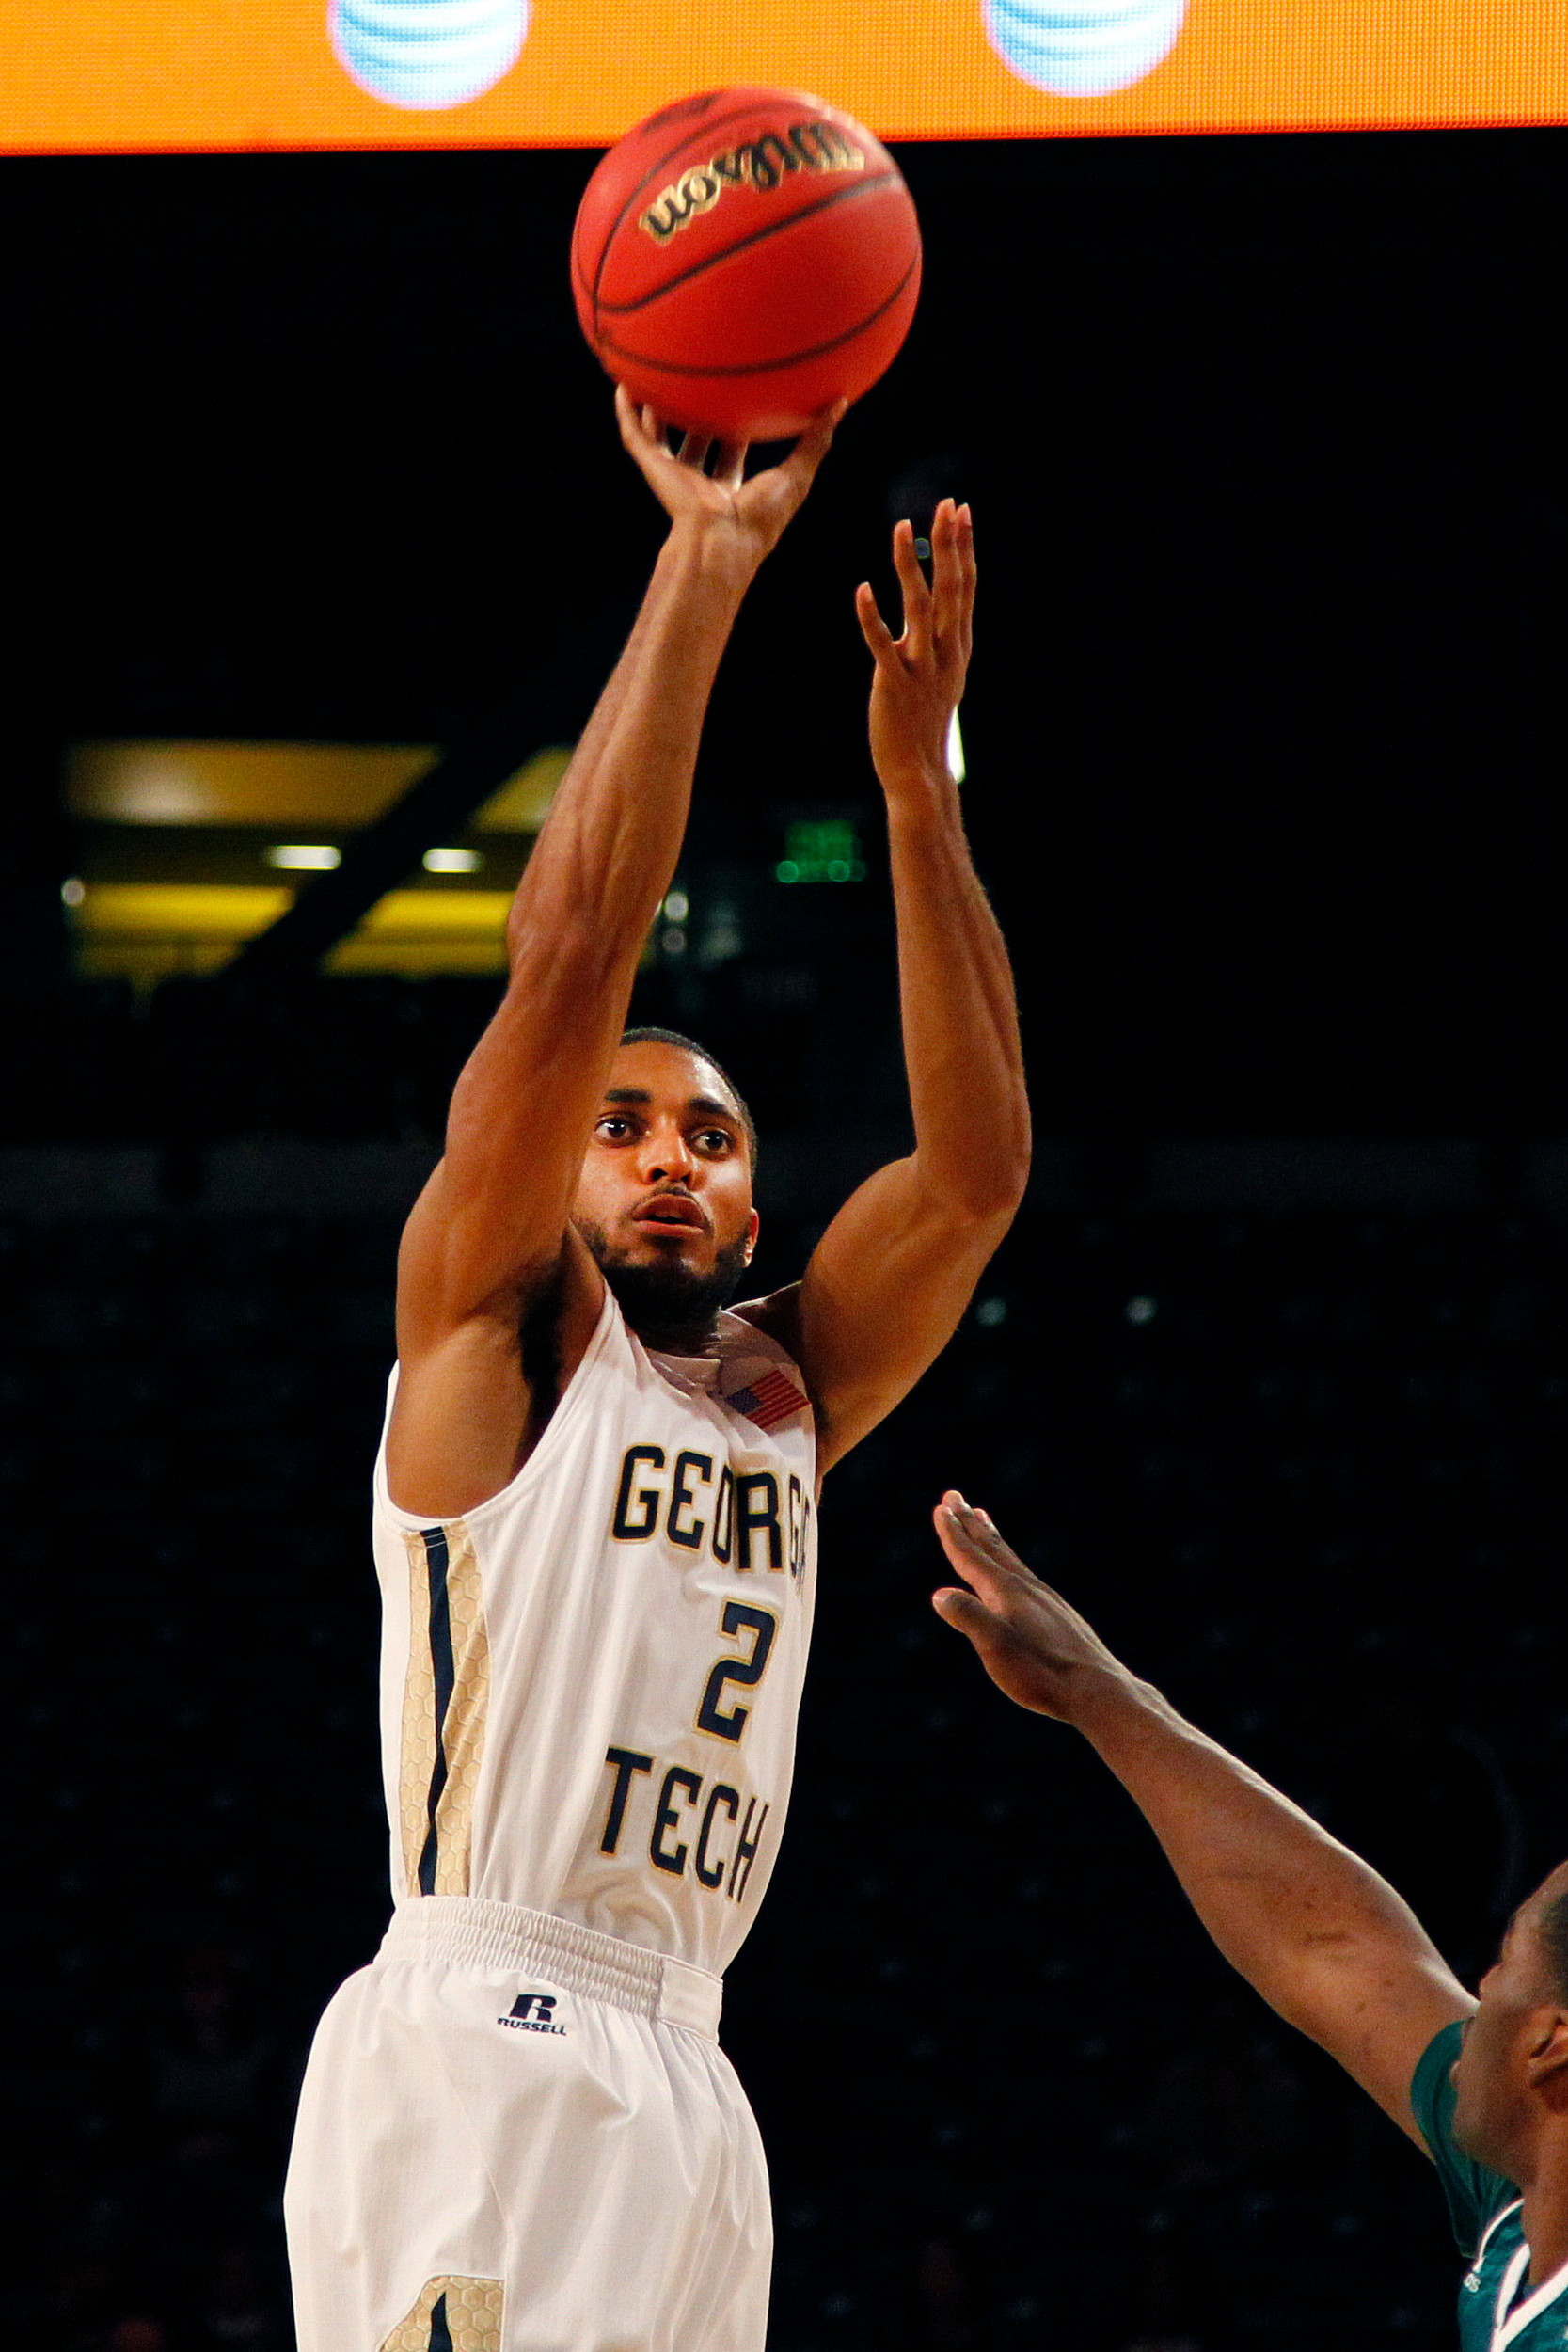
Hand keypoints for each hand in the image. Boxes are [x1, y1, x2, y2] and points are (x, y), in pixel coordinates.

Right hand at [615, 385, 842, 578]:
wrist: (721, 540)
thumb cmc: (762, 519)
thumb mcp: (797, 474)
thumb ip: (816, 440)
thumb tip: (841, 403)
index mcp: (730, 489)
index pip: (731, 453)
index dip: (737, 427)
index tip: (742, 398)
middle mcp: (699, 482)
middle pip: (695, 442)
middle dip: (697, 416)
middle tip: (701, 382)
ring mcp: (674, 475)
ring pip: (660, 437)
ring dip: (657, 410)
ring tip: (654, 376)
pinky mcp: (654, 469)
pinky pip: (634, 435)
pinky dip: (627, 412)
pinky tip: (624, 384)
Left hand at [856, 500, 974, 795]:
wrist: (917, 770)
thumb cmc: (924, 721)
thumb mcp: (942, 673)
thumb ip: (942, 638)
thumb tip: (942, 606)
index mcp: (959, 646)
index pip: (965, 587)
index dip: (963, 548)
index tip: (960, 510)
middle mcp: (946, 653)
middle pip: (951, 590)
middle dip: (949, 545)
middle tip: (947, 505)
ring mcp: (922, 669)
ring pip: (920, 609)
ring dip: (910, 567)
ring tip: (901, 528)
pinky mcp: (895, 686)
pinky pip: (882, 647)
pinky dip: (872, 619)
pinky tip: (862, 590)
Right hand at [931, 1492, 1130, 1721]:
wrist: (1099, 1690)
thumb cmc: (1042, 1673)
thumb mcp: (996, 1648)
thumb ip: (968, 1617)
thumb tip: (939, 1594)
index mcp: (1006, 1592)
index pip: (971, 1557)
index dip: (953, 1534)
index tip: (941, 1507)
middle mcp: (1026, 1588)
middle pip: (992, 1548)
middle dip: (969, 1523)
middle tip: (954, 1496)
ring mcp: (1046, 1599)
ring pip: (1011, 1559)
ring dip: (991, 1537)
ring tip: (982, 1517)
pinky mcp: (1059, 1614)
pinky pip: (1026, 1575)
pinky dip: (1010, 1562)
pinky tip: (1015, 1574)